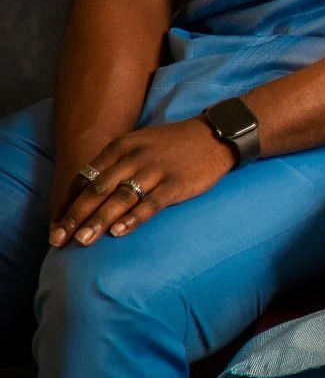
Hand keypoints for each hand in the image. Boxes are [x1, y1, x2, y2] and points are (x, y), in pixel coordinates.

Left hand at [49, 118, 235, 246]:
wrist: (215, 135)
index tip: (55, 225)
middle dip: (75, 216)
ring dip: (98, 221)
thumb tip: (88, 193)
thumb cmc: (174, 145)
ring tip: (82, 241)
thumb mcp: (139, 144)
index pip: (85, 177)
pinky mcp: (176, 183)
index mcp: (121, 147)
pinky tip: (119, 232)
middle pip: (97, 190)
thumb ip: (115, 164)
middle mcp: (134, 157)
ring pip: (120, 198)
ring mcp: (156, 170)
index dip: (68, 203)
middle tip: (58, 239)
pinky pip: (151, 203)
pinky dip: (133, 218)